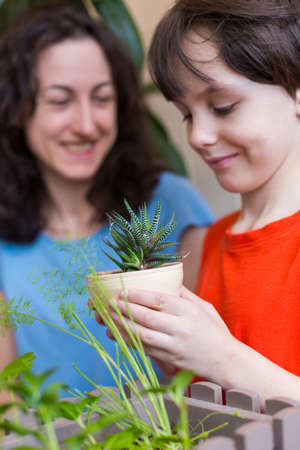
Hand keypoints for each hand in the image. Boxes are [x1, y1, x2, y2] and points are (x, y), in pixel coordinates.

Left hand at [109, 286, 234, 382]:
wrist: (226, 361)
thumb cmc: (214, 330)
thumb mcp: (203, 306)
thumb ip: (182, 294)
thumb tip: (163, 279)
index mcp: (189, 311)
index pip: (159, 300)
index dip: (138, 295)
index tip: (122, 291)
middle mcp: (181, 328)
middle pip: (147, 317)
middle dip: (124, 309)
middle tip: (108, 302)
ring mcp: (174, 346)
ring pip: (142, 335)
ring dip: (122, 325)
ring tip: (107, 317)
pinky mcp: (169, 360)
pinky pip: (144, 349)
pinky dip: (129, 341)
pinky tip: (116, 334)